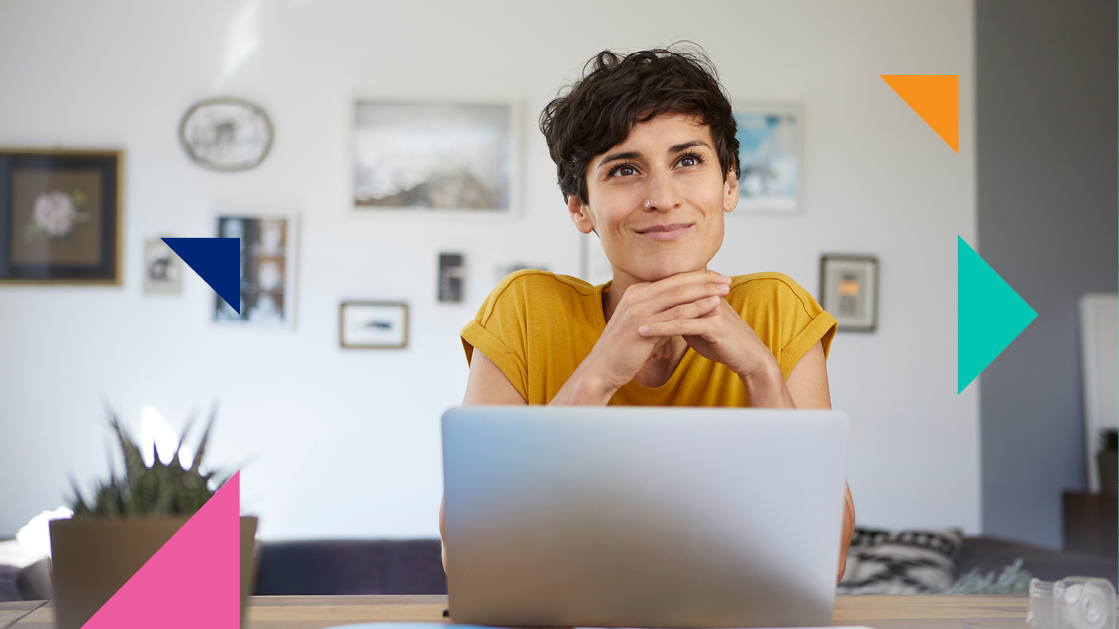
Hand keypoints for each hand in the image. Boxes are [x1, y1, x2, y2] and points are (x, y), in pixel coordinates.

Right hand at [580, 270, 732, 392]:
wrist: (602, 368)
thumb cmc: (623, 351)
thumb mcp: (641, 325)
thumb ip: (658, 314)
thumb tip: (677, 312)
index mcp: (635, 292)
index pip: (671, 279)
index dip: (695, 277)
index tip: (715, 277)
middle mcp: (636, 296)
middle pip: (677, 282)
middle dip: (705, 279)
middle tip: (726, 279)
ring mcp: (638, 309)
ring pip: (679, 294)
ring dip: (706, 290)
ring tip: (726, 289)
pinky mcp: (643, 326)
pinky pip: (676, 314)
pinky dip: (697, 307)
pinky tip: (714, 305)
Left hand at [636, 284, 778, 380]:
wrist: (748, 357)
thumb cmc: (723, 343)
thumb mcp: (698, 327)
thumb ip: (682, 317)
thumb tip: (664, 315)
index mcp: (704, 293)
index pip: (673, 287)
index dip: (652, 294)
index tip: (628, 301)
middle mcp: (708, 296)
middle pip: (672, 293)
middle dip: (646, 301)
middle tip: (621, 307)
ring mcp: (712, 308)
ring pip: (674, 307)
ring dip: (649, 313)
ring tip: (627, 319)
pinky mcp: (715, 325)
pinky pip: (682, 325)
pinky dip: (661, 328)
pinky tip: (644, 332)